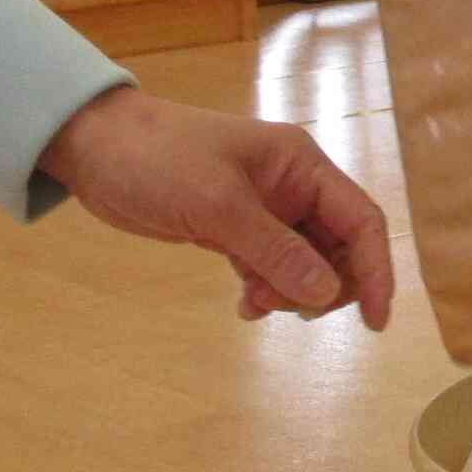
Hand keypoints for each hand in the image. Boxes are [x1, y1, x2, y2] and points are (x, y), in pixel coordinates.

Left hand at [36, 89, 395, 328]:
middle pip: (340, 247)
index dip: (376, 270)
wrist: (96, 147)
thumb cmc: (159, 161)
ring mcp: (266, 209)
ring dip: (289, 291)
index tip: (373, 323)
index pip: (361, 219)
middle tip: (278, 304)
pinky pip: (272, 268)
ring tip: (251, 301)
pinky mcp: (236, 228)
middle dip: (322, 285)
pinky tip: (245, 305)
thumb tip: (328, 294)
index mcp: (302, 165)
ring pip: (306, 263)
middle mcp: (294, 187)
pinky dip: (267, 290)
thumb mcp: (218, 205)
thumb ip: (275, 250)